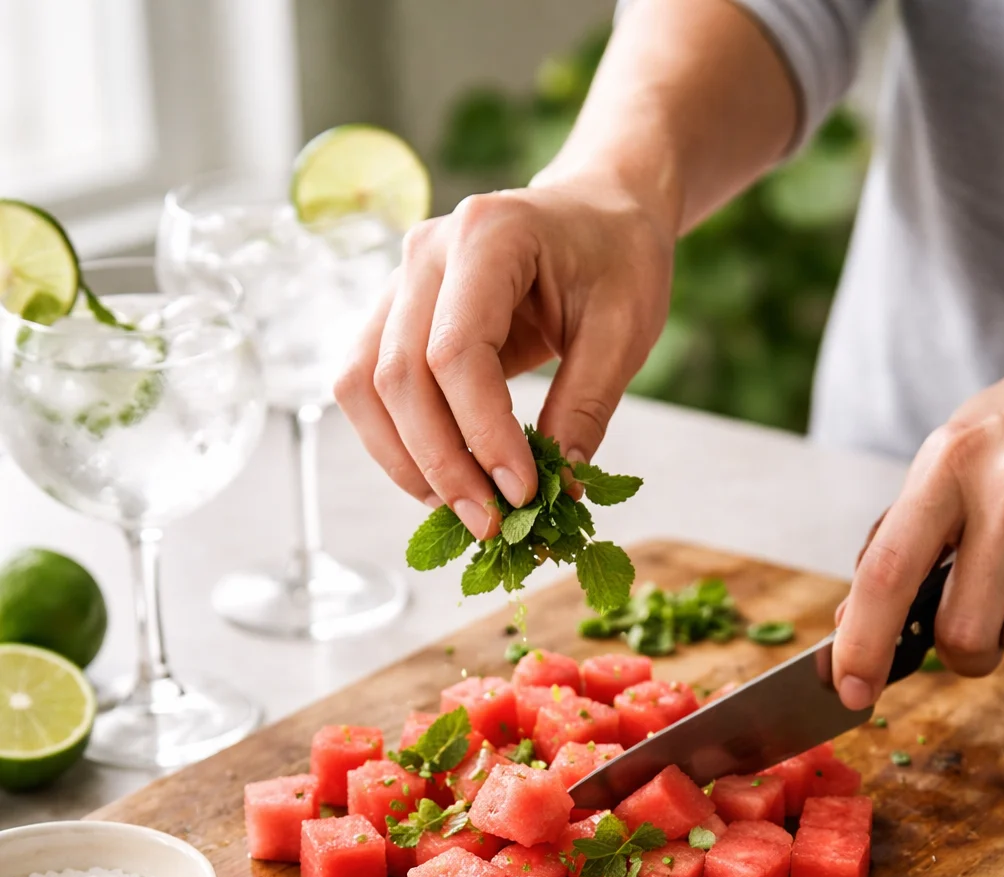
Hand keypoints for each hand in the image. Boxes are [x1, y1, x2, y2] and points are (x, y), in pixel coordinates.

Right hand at [334, 177, 674, 539]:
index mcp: (489, 234)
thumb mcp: (625, 330)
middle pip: (398, 376)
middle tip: (490, 524)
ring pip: (364, 387)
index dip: (482, 433)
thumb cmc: (617, 258)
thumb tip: (555, 494)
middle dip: (441, 464)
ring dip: (405, 461)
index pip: (456, 352)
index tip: (523, 491)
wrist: (597, 212)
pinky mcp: (390, 316)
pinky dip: (396, 444)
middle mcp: (425, 252)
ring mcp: (398, 281)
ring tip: (462, 510)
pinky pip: (366, 388)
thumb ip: (585, 407)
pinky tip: (441, 481)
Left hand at [833, 365, 1003, 707]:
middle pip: (963, 631)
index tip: (850, 692)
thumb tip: (849, 627)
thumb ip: (894, 544)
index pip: (889, 573)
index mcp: (947, 467)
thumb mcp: (940, 468)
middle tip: (964, 623)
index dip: (864, 644)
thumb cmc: (1003, 438)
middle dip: (958, 652)